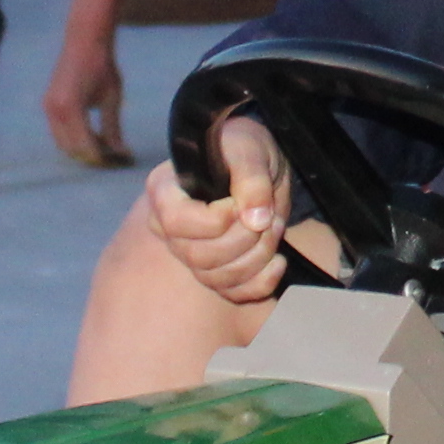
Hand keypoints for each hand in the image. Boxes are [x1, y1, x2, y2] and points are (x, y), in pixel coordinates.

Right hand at [44, 26, 128, 167]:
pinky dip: (73, 137)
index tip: (118, 160)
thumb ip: (113, 127)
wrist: (84, 40)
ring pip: (63, 142)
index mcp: (71, 109)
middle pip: (71, 148)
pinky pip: (58, 131)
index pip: (85, 146)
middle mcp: (55, 111)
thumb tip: (121, 152)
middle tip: (111, 155)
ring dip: (81, 147)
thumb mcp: (112, 98)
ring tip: (102, 143)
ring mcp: (48, 107)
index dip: (101, 157)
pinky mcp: (48, 104)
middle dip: (90, 155)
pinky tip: (91, 132)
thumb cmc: (102, 66)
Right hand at [143, 109, 294, 303]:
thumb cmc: (244, 150)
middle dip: (244, 240)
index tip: (238, 205)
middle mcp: (170, 226)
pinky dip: (262, 284)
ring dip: (257, 258)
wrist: (261, 166)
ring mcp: (191, 252)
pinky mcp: (216, 271)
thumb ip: (251, 178)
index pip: (176, 223)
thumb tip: (255, 218)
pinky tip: (277, 261)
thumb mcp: (250, 150)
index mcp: (165, 191)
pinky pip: (234, 294)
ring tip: (275, 228)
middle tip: (268, 217)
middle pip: (197, 257)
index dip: (212, 222)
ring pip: (216, 279)